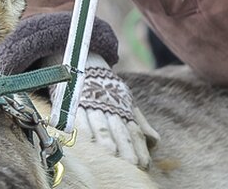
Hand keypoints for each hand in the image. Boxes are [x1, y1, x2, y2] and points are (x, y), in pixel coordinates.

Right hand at [75, 52, 159, 168]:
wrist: (85, 63)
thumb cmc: (109, 88)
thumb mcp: (127, 101)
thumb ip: (141, 123)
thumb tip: (154, 142)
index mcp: (124, 110)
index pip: (134, 133)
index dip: (139, 149)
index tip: (143, 165)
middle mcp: (110, 109)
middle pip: (118, 132)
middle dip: (125, 149)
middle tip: (130, 164)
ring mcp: (92, 106)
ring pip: (100, 126)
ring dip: (105, 140)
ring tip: (111, 154)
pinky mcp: (74, 104)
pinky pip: (77, 117)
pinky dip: (81, 128)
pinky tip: (85, 141)